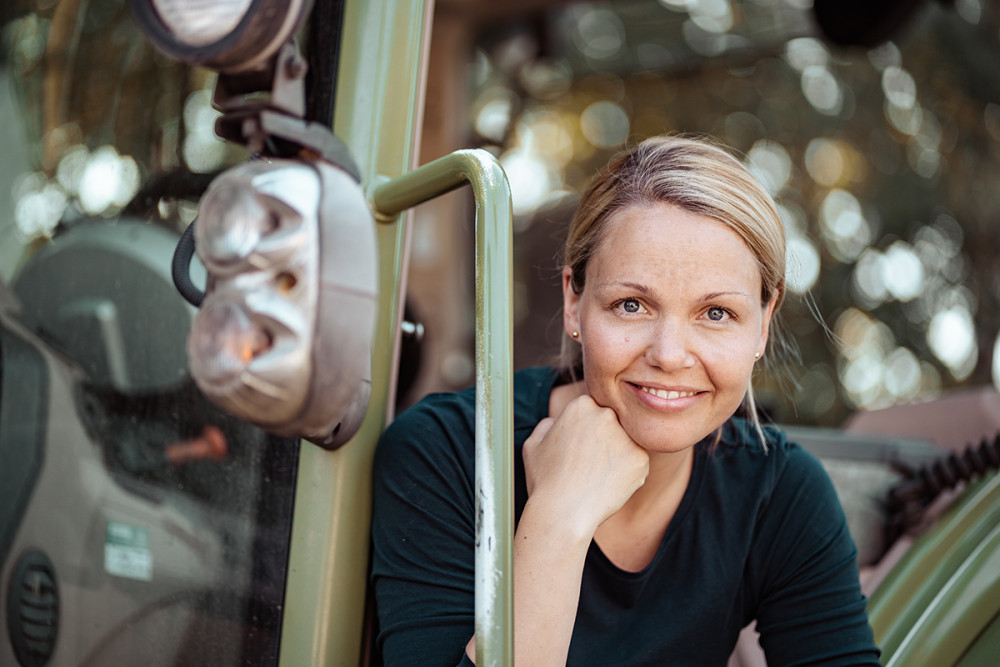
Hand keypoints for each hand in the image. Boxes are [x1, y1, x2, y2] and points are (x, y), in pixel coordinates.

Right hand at [522, 395, 648, 535]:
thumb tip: (557, 422)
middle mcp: (606, 414)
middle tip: (591, 465)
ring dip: (618, 456)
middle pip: (613, 423)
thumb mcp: (533, 445)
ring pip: (627, 443)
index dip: (587, 432)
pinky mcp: (641, 458)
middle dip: (606, 440)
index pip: (594, 411)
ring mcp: (626, 435)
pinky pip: (637, 463)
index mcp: (581, 405)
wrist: (563, 514)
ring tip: (599, 477)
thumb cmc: (545, 481)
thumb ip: (547, 425)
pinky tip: (609, 486)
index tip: (580, 450)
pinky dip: (628, 475)